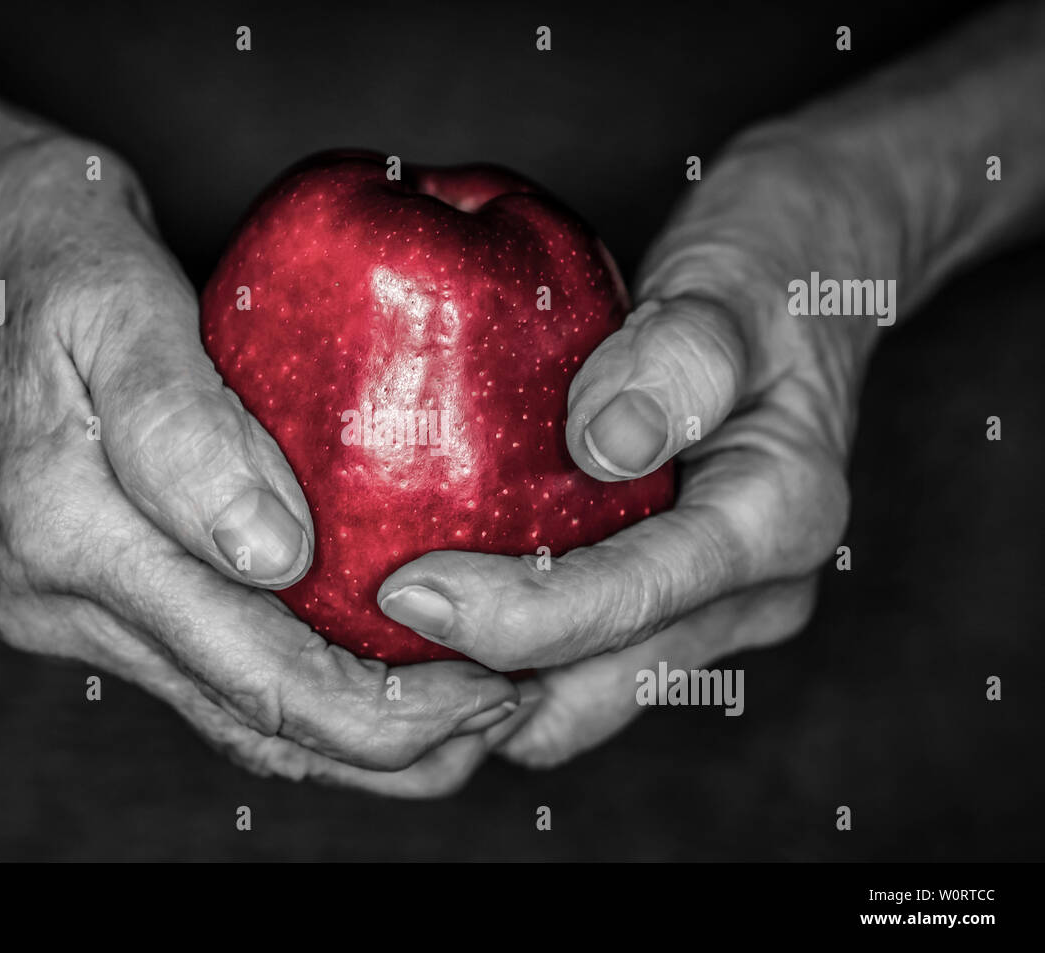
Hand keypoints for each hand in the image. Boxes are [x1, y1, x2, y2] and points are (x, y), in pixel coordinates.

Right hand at [0, 140, 517, 793]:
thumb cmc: (48, 249)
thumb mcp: (115, 299)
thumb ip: (184, 430)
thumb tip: (275, 558)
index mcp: (67, 532)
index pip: (251, 669)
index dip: (383, 708)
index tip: (495, 690)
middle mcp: (60, 598)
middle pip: (251, 719)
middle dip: (390, 741)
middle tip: (509, 710)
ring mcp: (70, 608)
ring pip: (234, 715)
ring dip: (354, 735)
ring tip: (471, 713)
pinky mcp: (94, 596)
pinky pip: (215, 670)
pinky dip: (305, 690)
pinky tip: (382, 672)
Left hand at [378, 134, 874, 765]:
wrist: (804, 286)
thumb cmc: (763, 271)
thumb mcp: (732, 283)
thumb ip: (682, 357)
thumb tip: (606, 445)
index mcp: (778, 521)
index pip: (635, 598)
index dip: (516, 614)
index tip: (403, 588)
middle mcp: (750, 594)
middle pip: (595, 690)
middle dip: (477, 690)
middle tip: (362, 653)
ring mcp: (706, 612)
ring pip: (574, 701)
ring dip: (477, 693)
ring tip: (373, 653)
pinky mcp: (661, 609)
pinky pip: (566, 667)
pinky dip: (493, 662)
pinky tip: (417, 619)